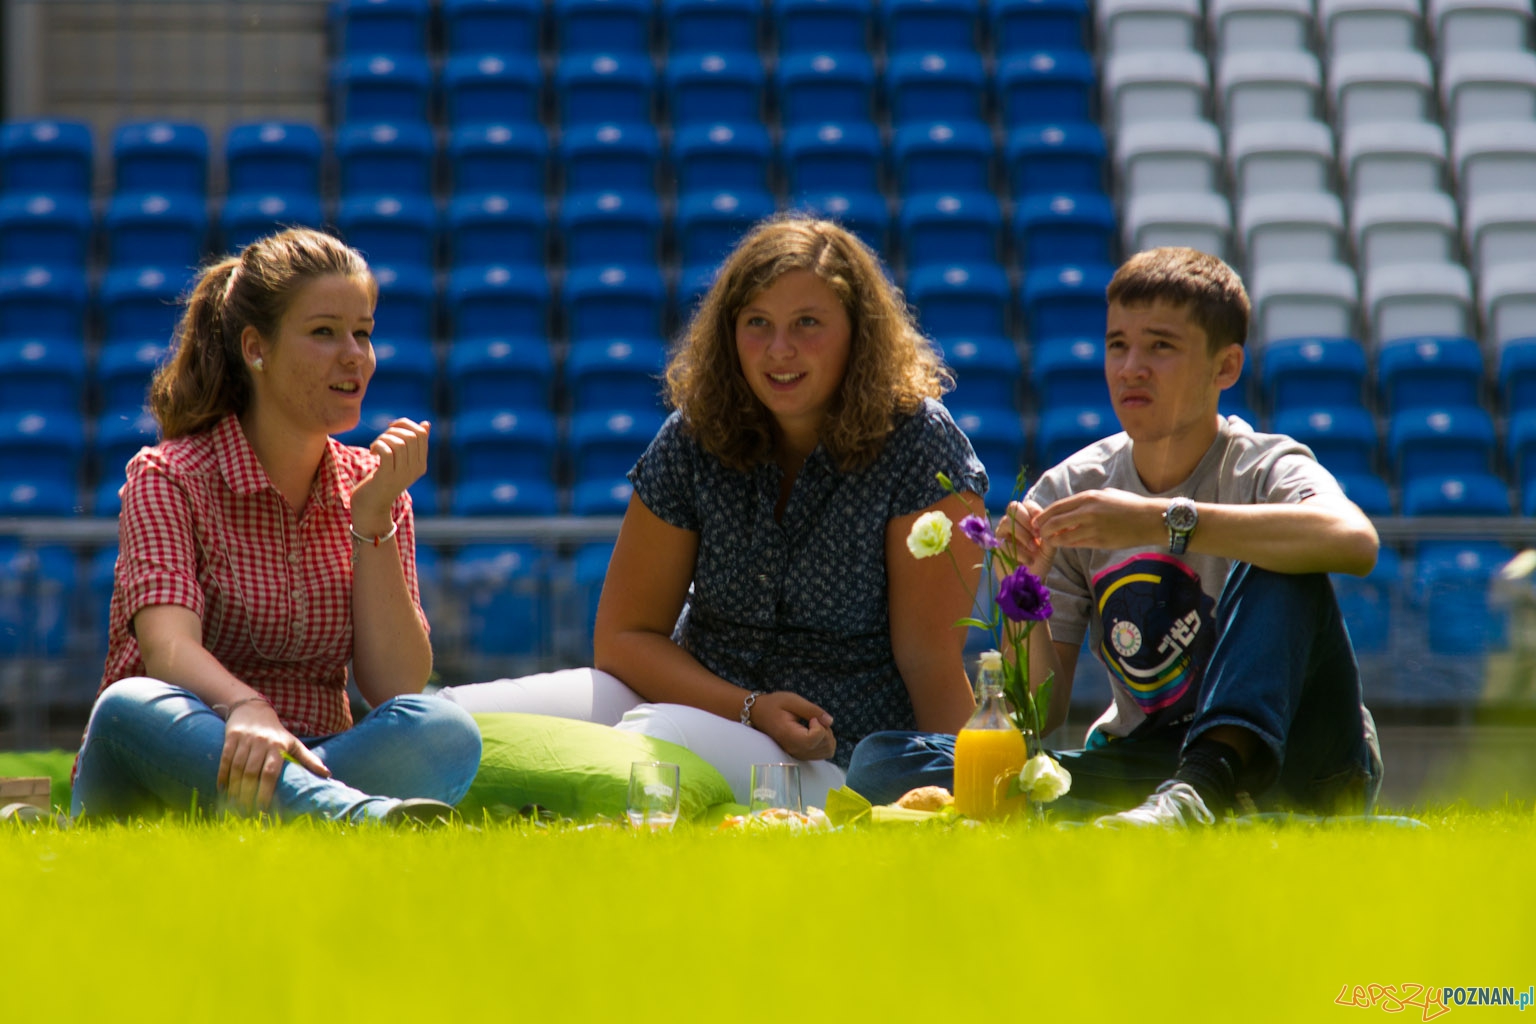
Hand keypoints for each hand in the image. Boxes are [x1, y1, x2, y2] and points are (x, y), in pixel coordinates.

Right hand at [216, 701, 330, 813]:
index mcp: (278, 747)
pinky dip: (223, 775)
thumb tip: (328, 775)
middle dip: (247, 794)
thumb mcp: (294, 743)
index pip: (270, 773)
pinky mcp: (231, 737)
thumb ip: (309, 759)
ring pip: (237, 768)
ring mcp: (245, 739)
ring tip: (233, 805)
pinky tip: (222, 789)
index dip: (266, 791)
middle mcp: (261, 742)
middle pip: (252, 773)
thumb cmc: (277, 733)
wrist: (254, 710)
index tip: (263, 808)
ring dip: (235, 788)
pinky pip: (225, 759)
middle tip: (245, 812)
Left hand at [350, 418, 429, 533]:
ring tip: (375, 446)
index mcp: (421, 464)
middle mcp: (416, 469)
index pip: (420, 433)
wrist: (371, 506)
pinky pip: (387, 451)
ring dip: (382, 438)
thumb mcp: (401, 461)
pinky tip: (372, 452)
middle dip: (392, 430)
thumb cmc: (384, 480)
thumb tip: (426, 424)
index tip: (390, 429)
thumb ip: (413, 444)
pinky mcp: (387, 477)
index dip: (404, 424)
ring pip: (398, 442)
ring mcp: (403, 474)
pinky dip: (377, 446)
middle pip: (410, 436)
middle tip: (381, 440)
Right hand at [748, 691, 835, 761]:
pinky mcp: (802, 755)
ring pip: (827, 752)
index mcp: (789, 735)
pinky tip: (816, 732)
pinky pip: (823, 754)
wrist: (760, 714)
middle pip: (824, 746)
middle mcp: (794, 749)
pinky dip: (825, 742)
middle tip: (814, 719)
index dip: (819, 727)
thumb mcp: (793, 700)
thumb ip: (812, 710)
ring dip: (827, 737)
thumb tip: (830, 721)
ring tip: (815, 726)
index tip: (811, 718)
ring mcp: (798, 754)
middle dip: (826, 730)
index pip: (814, 739)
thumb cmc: (775, 705)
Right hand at [1000, 498, 1057, 580]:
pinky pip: (1004, 542)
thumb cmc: (1040, 561)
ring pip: (1007, 522)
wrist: (1029, 580)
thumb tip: (1049, 524)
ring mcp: (1003, 533)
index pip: (1027, 504)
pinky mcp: (997, 546)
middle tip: (1037, 535)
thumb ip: (1051, 535)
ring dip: (1023, 534)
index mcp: (1027, 519)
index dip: (1034, 511)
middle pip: (1013, 507)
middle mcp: (1013, 523)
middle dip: (1026, 520)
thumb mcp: (1050, 548)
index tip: (1042, 525)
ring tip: (1034, 548)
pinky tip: (1029, 561)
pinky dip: (1019, 552)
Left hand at [1031, 489, 1164, 553]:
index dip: (1043, 516)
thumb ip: (1087, 501)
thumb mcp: (1106, 495)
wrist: (1151, 519)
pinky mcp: (1100, 542)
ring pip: (1064, 537)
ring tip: (1049, 541)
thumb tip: (1070, 508)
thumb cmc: (1129, 505)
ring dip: (1053, 540)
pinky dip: (1068, 545)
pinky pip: (1077, 544)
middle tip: (1038, 533)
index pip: (1056, 507)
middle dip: (1043, 529)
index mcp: (1089, 497)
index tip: (1036, 521)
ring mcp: (1094, 528)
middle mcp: (1088, 512)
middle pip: (1055, 523)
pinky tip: (1064, 544)